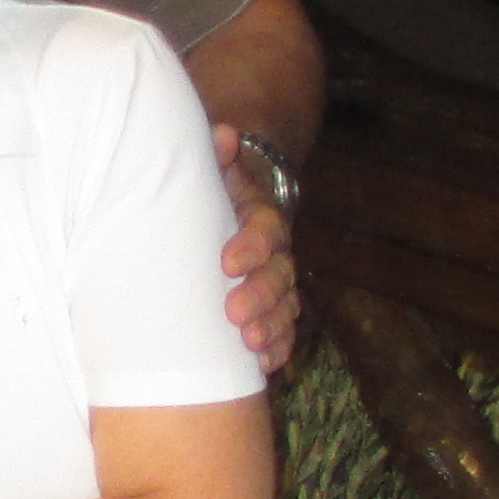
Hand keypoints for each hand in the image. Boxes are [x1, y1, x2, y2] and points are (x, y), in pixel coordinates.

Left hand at [215, 123, 303, 376]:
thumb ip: (217, 156)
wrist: (230, 210)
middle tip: (234, 314)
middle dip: (260, 296)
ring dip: (272, 327)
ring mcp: (278, 283)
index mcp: (261, 218)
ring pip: (286, 306)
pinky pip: (284, 331)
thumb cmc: (213, 194)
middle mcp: (276, 252)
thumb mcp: (214, 172)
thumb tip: (224, 133)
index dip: (250, 246)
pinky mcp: (273, 310)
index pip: (264, 230)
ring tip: (249, 345)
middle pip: (279, 275)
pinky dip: (278, 348)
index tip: (227, 262)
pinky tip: (266, 366)